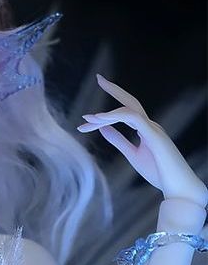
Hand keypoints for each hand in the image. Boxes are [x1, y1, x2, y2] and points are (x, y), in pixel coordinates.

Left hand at [77, 74, 207, 205]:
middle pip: (130, 102)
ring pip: (127, 110)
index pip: (126, 111)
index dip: (109, 108)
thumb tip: (102, 128)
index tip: (87, 115)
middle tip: (99, 78)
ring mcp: (153, 128)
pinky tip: (99, 120)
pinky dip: (115, 116)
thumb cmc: (158, 172)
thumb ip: (118, 140)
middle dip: (114, 89)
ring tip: (87, 119)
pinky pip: (132, 118)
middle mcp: (150, 125)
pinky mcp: (154, 135)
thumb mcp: (132, 155)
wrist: (177, 187)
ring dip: (105, 114)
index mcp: (146, 129)